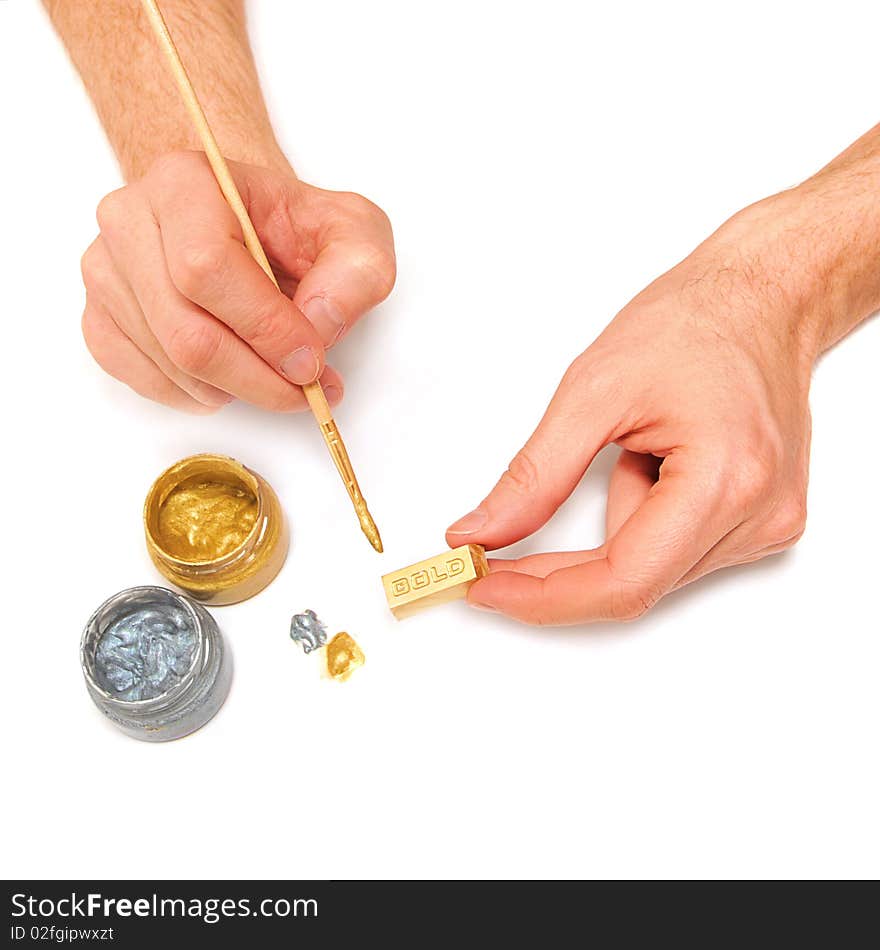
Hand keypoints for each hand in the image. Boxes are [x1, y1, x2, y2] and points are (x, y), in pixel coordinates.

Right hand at [81, 150, 394, 411]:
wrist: (248, 225)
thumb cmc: (292, 227)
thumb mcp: (354, 232)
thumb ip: (356, 272)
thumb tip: (318, 327)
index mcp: (186, 183)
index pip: (207, 268)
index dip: (264, 328)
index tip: (310, 360)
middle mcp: (130, 221)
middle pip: (185, 332)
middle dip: (257, 377)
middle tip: (304, 389)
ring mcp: (106, 272)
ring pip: (169, 364)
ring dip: (236, 389)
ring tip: (276, 377)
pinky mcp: (100, 317)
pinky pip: (143, 380)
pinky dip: (198, 395)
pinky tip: (231, 378)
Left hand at [447, 199, 819, 624]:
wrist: (758, 301)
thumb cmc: (692, 325)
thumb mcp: (592, 391)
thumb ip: (534, 476)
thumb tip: (483, 533)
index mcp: (725, 480)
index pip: (623, 582)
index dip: (543, 596)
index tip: (482, 586)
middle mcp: (759, 516)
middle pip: (633, 584)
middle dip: (555, 570)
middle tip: (493, 551)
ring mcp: (767, 524)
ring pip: (649, 570)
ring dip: (610, 530)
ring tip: (633, 450)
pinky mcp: (762, 523)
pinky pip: (673, 551)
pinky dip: (641, 520)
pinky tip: (655, 464)